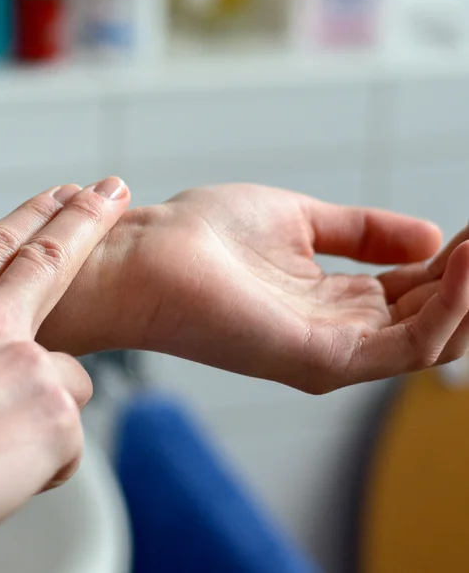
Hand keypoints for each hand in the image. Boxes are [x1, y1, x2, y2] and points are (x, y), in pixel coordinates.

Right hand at [0, 178, 129, 565]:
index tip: (58, 193)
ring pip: (68, 384)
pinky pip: (64, 451)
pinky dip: (37, 471)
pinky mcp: (55, 414)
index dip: (30, 216)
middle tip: (113, 187)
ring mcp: (26, 364)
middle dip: (87, 217)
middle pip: (49, 258)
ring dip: (42, 419)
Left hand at [117, 184, 468, 393]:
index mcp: (335, 303)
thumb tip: (432, 236)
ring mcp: (332, 353)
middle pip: (437, 317)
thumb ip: (362, 231)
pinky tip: (467, 257)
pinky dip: (452, 304)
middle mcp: (340, 334)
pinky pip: (410, 344)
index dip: (460, 260)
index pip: (421, 291)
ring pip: (437, 336)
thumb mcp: (299, 220)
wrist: (145, 253)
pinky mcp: (320, 360)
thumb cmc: (201, 237)